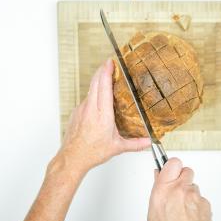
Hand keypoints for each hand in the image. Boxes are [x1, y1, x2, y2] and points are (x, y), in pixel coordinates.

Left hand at [52, 59, 151, 175]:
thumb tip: (147, 141)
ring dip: (98, 81)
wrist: (72, 158)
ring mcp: (81, 109)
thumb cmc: (91, 152)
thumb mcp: (117, 147)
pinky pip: (86, 99)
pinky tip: (98, 98)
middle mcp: (90, 108)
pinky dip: (93, 94)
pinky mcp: (76, 113)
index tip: (110, 62)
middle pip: (95, 82)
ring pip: (90, 89)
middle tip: (109, 63)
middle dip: (102, 70)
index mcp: (102, 114)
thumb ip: (135, 143)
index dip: (107, 72)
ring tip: (106, 77)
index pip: (104, 86)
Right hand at [148, 158, 212, 220]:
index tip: (168, 170)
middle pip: (186, 170)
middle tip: (176, 189)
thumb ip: (158, 191)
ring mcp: (196, 197)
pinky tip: (190, 216)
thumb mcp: (153, 213)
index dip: (171, 166)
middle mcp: (181, 190)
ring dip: (189, 193)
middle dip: (181, 177)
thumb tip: (158, 178)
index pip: (172, 162)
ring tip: (182, 209)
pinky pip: (201, 198)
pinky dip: (196, 205)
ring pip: (194, 186)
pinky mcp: (206, 205)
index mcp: (164, 190)